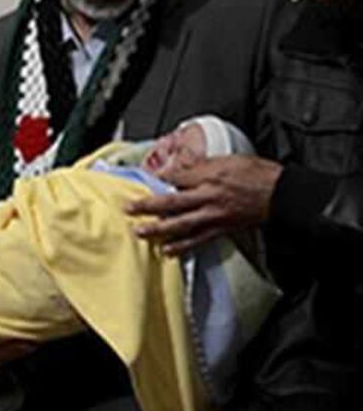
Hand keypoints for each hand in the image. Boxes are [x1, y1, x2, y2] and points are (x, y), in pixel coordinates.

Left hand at [125, 155, 281, 254]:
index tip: (143, 178)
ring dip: (158, 229)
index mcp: (211, 176)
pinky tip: (167, 251)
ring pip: (181, 224)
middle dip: (148, 205)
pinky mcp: (221, 228)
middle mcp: (209, 197)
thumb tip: (181, 166)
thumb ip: (202, 164)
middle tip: (128, 208)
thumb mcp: (229, 159)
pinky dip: (181, 246)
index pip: (177, 176)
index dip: (159, 177)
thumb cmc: (258, 174)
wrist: (282, 194)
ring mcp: (215, 215)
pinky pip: (197, 240)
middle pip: (173, 202)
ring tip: (140, 232)